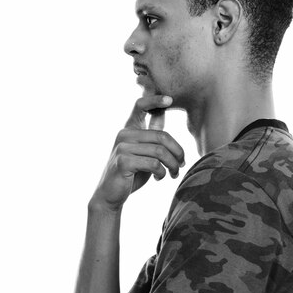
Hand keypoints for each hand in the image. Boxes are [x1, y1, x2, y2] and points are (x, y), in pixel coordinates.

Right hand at [90, 95, 184, 210]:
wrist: (111, 194)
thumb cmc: (131, 173)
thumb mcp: (143, 151)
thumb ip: (150, 134)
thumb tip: (162, 112)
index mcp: (129, 129)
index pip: (140, 106)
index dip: (155, 99)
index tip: (170, 99)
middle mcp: (124, 134)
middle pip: (162, 135)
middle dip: (177, 151)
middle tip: (181, 164)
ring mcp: (122, 147)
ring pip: (160, 151)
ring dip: (172, 164)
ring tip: (173, 173)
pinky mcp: (123, 162)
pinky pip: (153, 163)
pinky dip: (162, 172)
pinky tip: (160, 178)